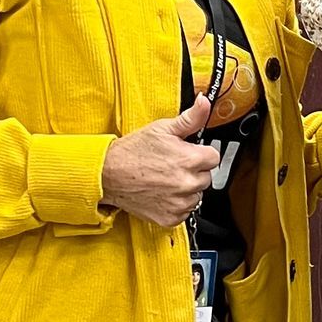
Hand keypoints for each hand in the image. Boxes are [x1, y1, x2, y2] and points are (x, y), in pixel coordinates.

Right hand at [99, 95, 220, 225]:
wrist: (107, 174)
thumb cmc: (132, 151)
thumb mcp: (162, 128)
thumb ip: (190, 118)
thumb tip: (205, 103)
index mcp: (189, 159)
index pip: (214, 158)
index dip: (201, 153)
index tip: (188, 153)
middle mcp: (187, 183)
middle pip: (207, 177)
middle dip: (194, 171)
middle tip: (173, 165)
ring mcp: (179, 203)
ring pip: (197, 195)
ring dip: (187, 189)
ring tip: (166, 179)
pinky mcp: (171, 218)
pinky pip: (185, 211)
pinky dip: (176, 204)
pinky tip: (162, 193)